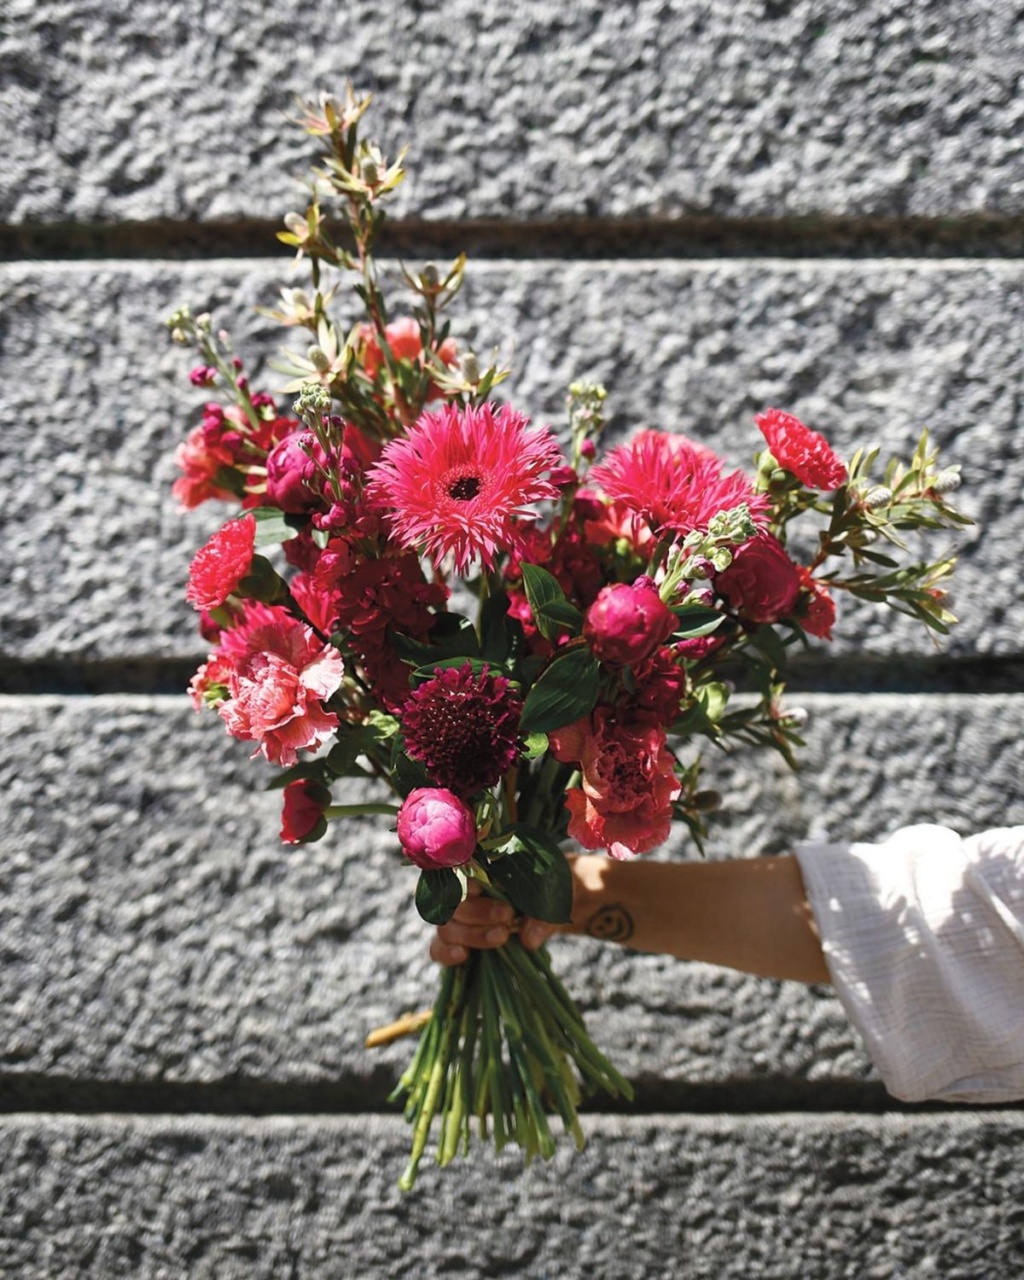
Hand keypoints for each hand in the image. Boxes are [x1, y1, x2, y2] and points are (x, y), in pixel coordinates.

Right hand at [430, 880, 558, 965]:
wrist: (556, 907)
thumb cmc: (554, 893)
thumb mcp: (557, 898)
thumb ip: (544, 916)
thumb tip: (527, 939)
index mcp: (485, 869)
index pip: (462, 874)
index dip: (475, 889)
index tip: (506, 909)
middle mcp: (466, 892)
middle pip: (454, 903)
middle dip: (478, 914)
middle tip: (508, 919)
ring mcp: (460, 918)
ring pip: (446, 926)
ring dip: (470, 935)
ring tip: (502, 938)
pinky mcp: (459, 942)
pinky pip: (438, 948)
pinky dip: (446, 953)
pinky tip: (463, 956)